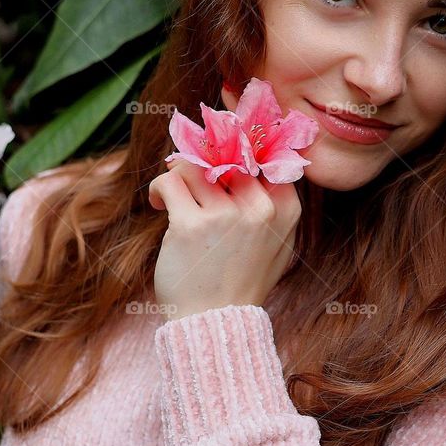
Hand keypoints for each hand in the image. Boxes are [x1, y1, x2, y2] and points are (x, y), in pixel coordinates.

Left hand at [147, 88, 301, 318]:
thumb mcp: (276, 244)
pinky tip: (160, 206)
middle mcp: (260, 208)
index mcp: (285, 209)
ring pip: (195, 164)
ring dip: (178, 175)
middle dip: (204, 156)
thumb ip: (273, 205)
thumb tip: (254, 158)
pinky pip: (171, 182)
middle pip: (228, 153)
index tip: (226, 123)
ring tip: (173, 194)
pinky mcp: (192, 225)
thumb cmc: (242, 282)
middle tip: (190, 169)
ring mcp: (226, 216)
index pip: (266, 153)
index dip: (243, 136)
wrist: (216, 322)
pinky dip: (160, 189)